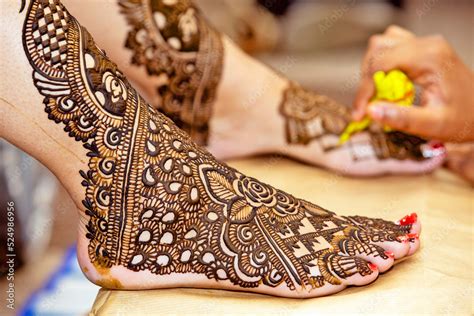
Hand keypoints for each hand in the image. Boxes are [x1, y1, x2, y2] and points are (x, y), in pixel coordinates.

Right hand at [353, 25, 473, 142]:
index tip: (360, 114)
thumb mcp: (433, 125)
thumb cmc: (462, 120)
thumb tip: (370, 111)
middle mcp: (427, 44)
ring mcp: (425, 43)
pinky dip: (381, 63)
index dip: (365, 89)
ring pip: (381, 44)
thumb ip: (402, 118)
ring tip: (378, 94)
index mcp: (430, 58)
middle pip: (378, 50)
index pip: (381, 64)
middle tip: (370, 106)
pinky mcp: (422, 48)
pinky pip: (391, 46)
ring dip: (372, 69)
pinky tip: (387, 83)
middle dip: (367, 80)